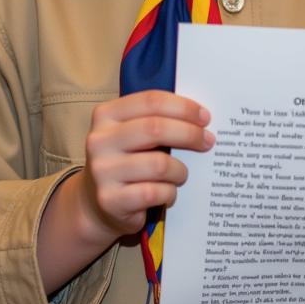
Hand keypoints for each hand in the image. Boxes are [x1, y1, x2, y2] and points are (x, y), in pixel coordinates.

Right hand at [77, 90, 214, 241]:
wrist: (97, 202)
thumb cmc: (126, 160)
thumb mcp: (133, 133)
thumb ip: (157, 120)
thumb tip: (200, 117)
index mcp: (106, 114)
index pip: (151, 101)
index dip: (183, 107)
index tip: (205, 116)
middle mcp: (99, 140)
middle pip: (156, 128)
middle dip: (189, 134)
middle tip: (208, 141)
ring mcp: (102, 171)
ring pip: (159, 165)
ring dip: (180, 171)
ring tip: (181, 174)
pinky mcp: (110, 200)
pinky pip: (154, 192)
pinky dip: (169, 193)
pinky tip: (168, 192)